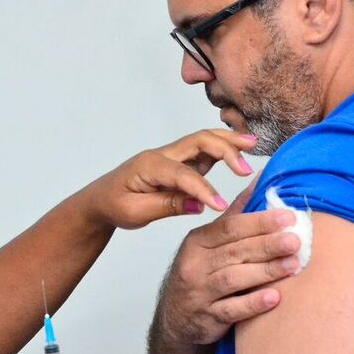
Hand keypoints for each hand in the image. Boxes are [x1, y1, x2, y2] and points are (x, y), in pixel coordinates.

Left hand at [80, 129, 256, 229]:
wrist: (100, 200)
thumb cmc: (114, 205)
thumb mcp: (134, 212)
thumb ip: (166, 206)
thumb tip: (197, 205)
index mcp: (149, 166)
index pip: (183, 174)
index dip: (203, 189)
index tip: (220, 205)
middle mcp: (162, 155)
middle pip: (198, 141)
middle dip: (225, 149)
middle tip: (246, 168)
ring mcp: (171, 157)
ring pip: (203, 142)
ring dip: (228, 142)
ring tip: (253, 145)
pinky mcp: (178, 164)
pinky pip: (202, 153)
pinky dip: (222, 151)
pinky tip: (239, 155)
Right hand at [157, 180, 302, 345]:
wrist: (176, 318)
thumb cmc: (200, 274)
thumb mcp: (209, 242)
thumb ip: (236, 214)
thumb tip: (261, 179)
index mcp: (198, 241)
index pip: (229, 228)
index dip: (259, 222)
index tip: (287, 217)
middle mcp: (195, 264)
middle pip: (234, 251)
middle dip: (267, 244)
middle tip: (296, 240)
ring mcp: (200, 292)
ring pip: (234, 279)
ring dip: (265, 271)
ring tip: (293, 265)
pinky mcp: (207, 318)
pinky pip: (231, 310)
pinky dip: (253, 303)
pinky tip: (275, 297)